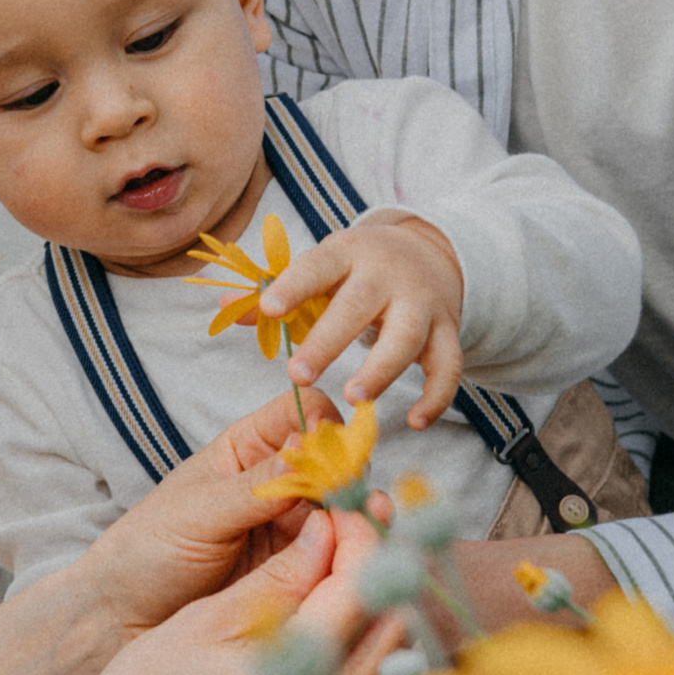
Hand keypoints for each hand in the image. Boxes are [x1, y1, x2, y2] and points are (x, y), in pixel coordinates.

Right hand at [72, 504, 415, 674]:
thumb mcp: (204, 620)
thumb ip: (277, 578)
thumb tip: (326, 530)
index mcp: (297, 668)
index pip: (364, 582)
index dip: (359, 535)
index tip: (342, 515)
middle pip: (394, 628)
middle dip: (376, 577)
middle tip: (345, 551)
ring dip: (386, 641)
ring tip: (348, 616)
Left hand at [79, 391, 338, 635]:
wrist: (127, 616)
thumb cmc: (148, 550)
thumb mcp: (198, 512)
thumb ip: (256, 487)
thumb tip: (310, 452)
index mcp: (247, 449)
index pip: (304, 411)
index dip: (325, 421)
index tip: (331, 447)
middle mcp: (279, 482)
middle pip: (337, 462)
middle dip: (353, 473)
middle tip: (359, 496)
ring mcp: (293, 527)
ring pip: (345, 510)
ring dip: (361, 516)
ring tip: (371, 526)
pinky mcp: (301, 570)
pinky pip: (338, 555)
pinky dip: (354, 553)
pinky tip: (362, 558)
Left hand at [262, 212, 465, 426]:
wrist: (428, 252)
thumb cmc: (356, 269)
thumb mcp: (320, 269)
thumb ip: (273, 292)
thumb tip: (224, 309)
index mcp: (347, 254)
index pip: (317, 266)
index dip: (294, 286)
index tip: (269, 309)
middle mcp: (387, 275)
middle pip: (360, 304)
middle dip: (329, 340)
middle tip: (297, 376)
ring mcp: (422, 302)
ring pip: (407, 336)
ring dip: (382, 370)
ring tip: (354, 398)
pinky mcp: (448, 330)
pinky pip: (449, 365)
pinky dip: (437, 395)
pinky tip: (415, 422)